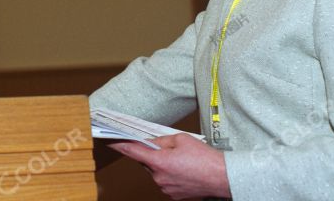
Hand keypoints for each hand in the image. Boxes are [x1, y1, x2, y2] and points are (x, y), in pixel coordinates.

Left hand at [108, 133, 230, 199]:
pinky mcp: (172, 195)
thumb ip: (161, 140)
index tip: (112, 141)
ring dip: (162, 165)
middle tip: (169, 149)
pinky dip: (169, 174)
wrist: (222, 177)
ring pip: (155, 172)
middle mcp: (159, 178)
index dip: (121, 145)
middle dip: (153, 154)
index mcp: (159, 162)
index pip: (133, 152)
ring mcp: (165, 188)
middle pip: (146, 162)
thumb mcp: (181, 139)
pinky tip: (183, 170)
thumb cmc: (204, 158)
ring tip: (181, 160)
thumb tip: (150, 142)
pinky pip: (164, 181)